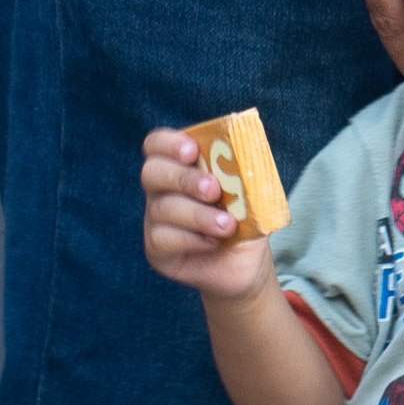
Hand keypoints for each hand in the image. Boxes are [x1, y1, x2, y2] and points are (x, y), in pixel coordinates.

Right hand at [135, 131, 267, 297]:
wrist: (246, 261)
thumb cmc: (246, 217)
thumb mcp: (251, 191)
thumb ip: (243, 171)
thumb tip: (245, 157)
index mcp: (181, 165)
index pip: (157, 144)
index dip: (169, 143)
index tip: (192, 150)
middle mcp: (161, 189)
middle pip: (152, 172)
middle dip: (184, 179)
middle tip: (213, 190)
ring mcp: (155, 220)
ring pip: (163, 208)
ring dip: (198, 215)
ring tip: (227, 225)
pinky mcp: (156, 250)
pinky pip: (163, 239)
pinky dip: (192, 239)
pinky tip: (214, 242)